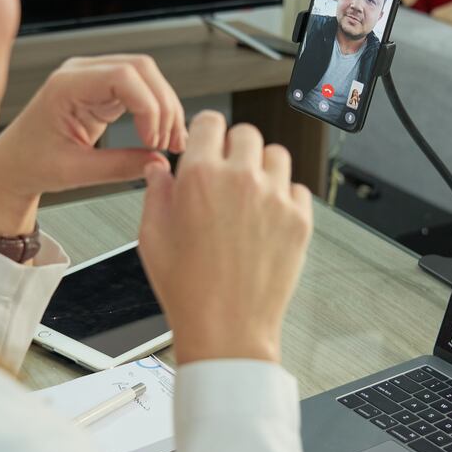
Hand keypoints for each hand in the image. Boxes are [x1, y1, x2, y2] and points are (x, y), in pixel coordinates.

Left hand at [0, 55, 186, 235]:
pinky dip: (156, 111)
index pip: (123, 76)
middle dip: (164, 105)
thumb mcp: (76, 171)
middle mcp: (81, 73)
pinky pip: (140, 90)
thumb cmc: (31, 163)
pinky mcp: (103, 90)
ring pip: (147, 77)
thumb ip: (119, 167)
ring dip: (165, 108)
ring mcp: (93, 78)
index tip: (154, 140)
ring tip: (171, 142)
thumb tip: (158, 162)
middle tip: (170, 142)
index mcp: (66, 85)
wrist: (13, 164)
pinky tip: (162, 134)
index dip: (149, 106)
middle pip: (142, 68)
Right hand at [138, 111, 311, 364]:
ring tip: (249, 194)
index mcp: (200, 176)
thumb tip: (158, 168)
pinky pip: (298, 189)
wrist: (226, 328)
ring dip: (262, 168)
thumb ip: (156, 191)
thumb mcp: (152, 236)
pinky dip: (285, 197)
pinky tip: (267, 217)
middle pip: (246, 133)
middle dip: (233, 148)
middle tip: (226, 173)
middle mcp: (240, 180)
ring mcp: (274, 199)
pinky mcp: (299, 220)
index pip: (210, 122)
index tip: (207, 144)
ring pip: (276, 155)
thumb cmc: (187, 289)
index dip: (205, 133)